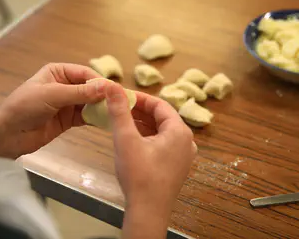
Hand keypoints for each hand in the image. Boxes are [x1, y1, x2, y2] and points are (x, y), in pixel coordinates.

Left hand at [0, 63, 107, 157]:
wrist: (8, 135)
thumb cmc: (25, 108)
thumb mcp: (52, 96)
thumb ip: (79, 92)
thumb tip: (106, 87)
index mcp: (57, 72)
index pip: (85, 73)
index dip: (100, 82)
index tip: (115, 91)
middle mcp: (64, 85)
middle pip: (90, 88)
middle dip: (103, 95)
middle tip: (121, 104)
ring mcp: (67, 103)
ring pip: (90, 103)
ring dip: (101, 107)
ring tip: (117, 113)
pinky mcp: (68, 119)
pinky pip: (86, 116)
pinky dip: (96, 118)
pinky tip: (107, 122)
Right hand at [105, 83, 196, 238]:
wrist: (147, 211)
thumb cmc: (139, 175)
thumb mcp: (126, 139)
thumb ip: (119, 111)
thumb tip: (112, 86)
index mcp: (179, 131)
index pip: (160, 105)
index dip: (139, 98)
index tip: (121, 96)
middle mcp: (186, 141)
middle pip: (162, 117)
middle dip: (140, 112)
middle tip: (120, 108)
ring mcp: (183, 156)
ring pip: (162, 131)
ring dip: (143, 125)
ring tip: (123, 122)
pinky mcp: (177, 166)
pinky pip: (163, 144)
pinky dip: (148, 138)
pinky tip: (132, 140)